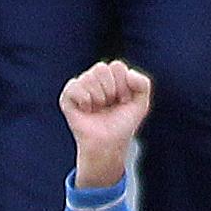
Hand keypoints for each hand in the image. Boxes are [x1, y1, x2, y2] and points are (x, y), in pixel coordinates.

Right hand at [61, 58, 149, 188]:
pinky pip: (74, 86)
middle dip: (110, 89)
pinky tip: (86, 109)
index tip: (123, 101)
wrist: (109, 144)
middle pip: (101, 68)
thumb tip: (128, 73)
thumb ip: (143, 84)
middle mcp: (94, 77)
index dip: (123, 85)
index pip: (117, 66)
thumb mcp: (141, 104)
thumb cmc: (122, 124)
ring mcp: (80, 86)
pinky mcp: (67, 97)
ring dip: (98, 97)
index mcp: (111, 75)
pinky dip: (84, 99)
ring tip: (98, 109)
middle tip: (109, 105)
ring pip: (88, 78)